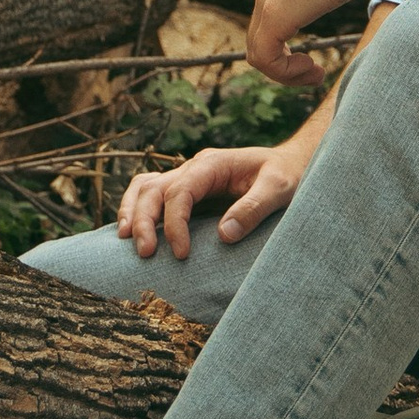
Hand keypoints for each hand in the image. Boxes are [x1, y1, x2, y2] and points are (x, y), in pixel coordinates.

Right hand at [118, 129, 315, 258]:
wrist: (293, 165)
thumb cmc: (287, 175)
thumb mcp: (279, 188)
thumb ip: (253, 208)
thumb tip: (223, 235)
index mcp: (213, 164)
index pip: (180, 191)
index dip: (175, 223)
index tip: (182, 254)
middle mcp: (195, 168)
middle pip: (153, 189)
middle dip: (144, 221)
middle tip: (145, 254)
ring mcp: (188, 177)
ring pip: (145, 188)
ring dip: (132, 212)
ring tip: (126, 242)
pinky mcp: (188, 191)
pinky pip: (152, 194)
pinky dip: (136, 209)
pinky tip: (132, 232)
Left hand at [245, 0, 417, 83]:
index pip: (272, 15)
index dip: (289, 41)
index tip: (317, 54)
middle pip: (260, 35)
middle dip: (285, 60)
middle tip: (316, 72)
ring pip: (258, 50)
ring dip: (287, 71)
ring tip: (317, 74)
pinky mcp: (274, 14)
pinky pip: (263, 58)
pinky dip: (285, 74)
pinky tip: (316, 71)